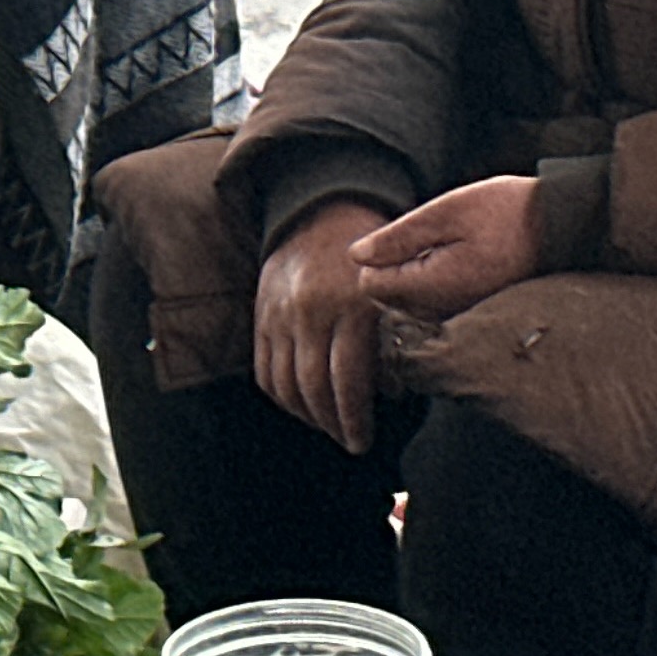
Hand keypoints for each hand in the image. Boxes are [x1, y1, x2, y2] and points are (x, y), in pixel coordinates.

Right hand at [254, 200, 390, 454]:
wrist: (321, 213)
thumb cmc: (372, 258)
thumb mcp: (394, 291)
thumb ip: (393, 340)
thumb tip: (391, 393)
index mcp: (351, 304)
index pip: (348, 378)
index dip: (355, 417)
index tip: (364, 441)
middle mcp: (311, 310)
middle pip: (314, 386)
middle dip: (333, 423)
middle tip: (350, 442)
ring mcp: (281, 313)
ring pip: (285, 383)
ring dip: (306, 414)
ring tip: (327, 427)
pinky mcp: (262, 314)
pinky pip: (264, 368)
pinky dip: (280, 395)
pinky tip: (301, 404)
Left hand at [355, 176, 542, 323]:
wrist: (564, 228)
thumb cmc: (508, 212)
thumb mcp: (448, 211)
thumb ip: (399, 237)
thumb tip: (356, 256)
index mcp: (434, 286)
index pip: (371, 285)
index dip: (376, 255)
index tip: (401, 233)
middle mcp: (444, 310)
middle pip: (387, 297)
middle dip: (393, 266)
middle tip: (426, 235)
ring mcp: (460, 315)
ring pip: (410, 301)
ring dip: (414, 273)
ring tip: (446, 245)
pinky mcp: (474, 312)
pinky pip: (434, 303)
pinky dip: (434, 281)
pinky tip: (459, 257)